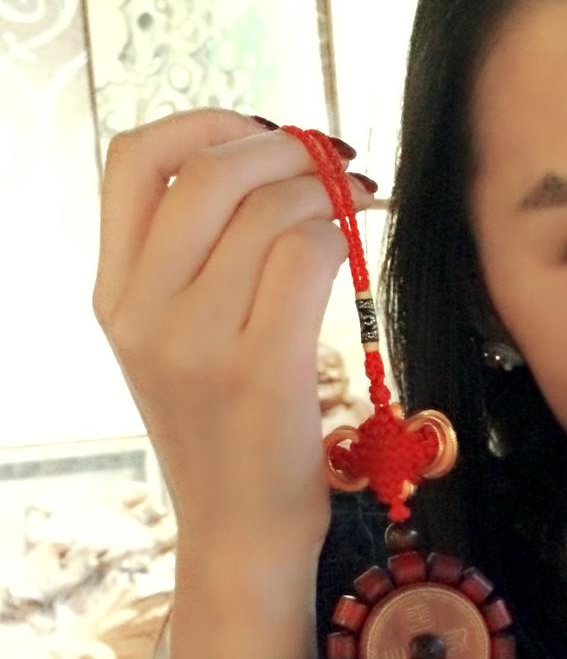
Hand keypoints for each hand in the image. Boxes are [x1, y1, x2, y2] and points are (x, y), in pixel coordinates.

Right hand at [92, 108, 377, 560]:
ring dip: (327, 189)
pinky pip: (307, 256)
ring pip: (268, 210)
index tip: (261, 132)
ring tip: (359, 199)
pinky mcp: (260, 369)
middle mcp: (143, 313)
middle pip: (211, 174)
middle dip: (285, 148)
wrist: (239, 533)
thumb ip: (191, 265)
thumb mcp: (176, 347)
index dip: (204, 124)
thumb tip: (258, 170)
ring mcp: (197, 342)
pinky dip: (343, 234)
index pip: (133, 162)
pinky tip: (359, 244)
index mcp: (114, 296)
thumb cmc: (227, 435)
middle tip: (333, 160)